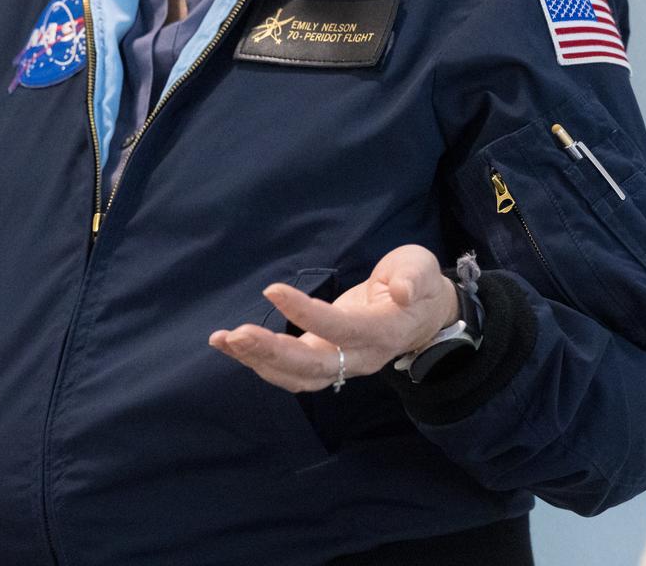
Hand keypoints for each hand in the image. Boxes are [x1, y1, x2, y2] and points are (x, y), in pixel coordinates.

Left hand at [208, 244, 459, 391]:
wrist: (422, 316)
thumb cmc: (418, 285)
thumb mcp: (422, 270)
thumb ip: (413, 278)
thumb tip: (402, 291)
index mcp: (383, 332)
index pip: (339, 329)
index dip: (305, 313)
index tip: (271, 290)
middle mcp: (359, 358)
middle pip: (311, 367)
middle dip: (271, 353)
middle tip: (235, 334)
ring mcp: (340, 364)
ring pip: (296, 376)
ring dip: (257, 361)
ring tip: (223, 340)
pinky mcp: (324, 361)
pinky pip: (289, 371)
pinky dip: (258, 361)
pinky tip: (230, 345)